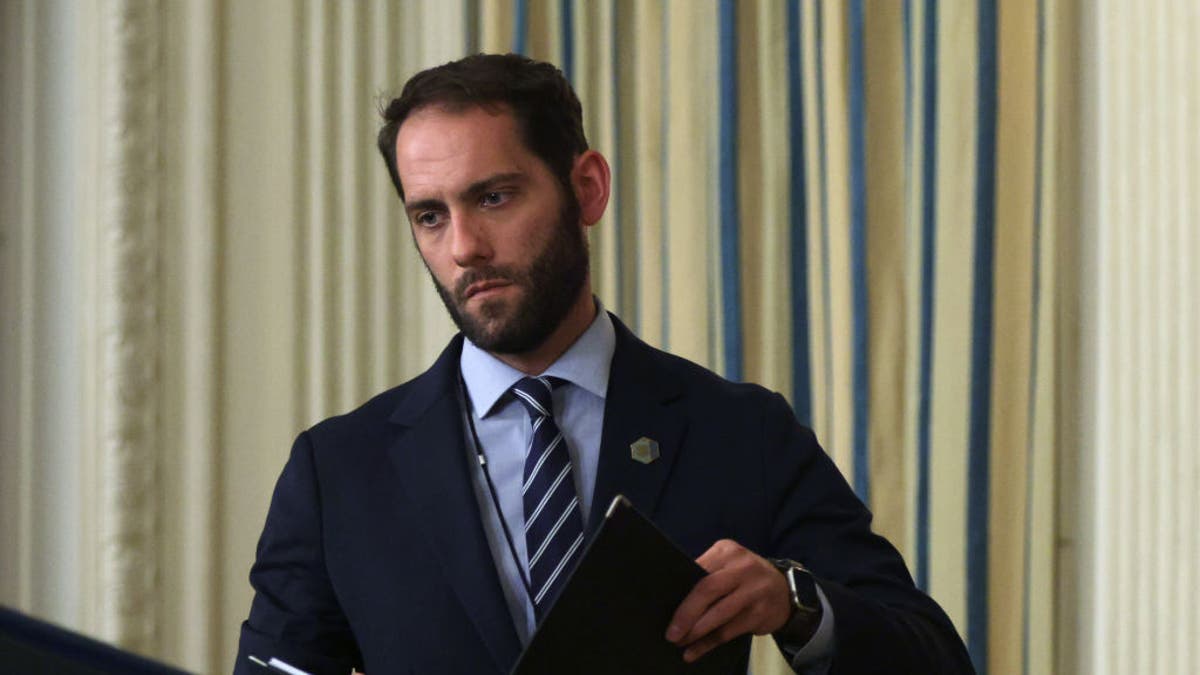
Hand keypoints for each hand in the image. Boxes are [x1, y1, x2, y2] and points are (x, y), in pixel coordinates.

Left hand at [664, 539, 791, 662]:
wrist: (785, 589)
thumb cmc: (746, 577)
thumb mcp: (729, 563)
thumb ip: (707, 574)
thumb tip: (675, 598)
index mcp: (728, 551)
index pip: (698, 569)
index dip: (681, 591)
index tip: (664, 605)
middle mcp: (742, 568)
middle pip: (707, 591)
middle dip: (686, 614)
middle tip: (671, 632)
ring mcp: (754, 591)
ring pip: (718, 615)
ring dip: (696, 632)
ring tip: (680, 642)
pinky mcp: (759, 614)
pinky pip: (728, 632)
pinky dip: (708, 643)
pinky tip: (695, 651)